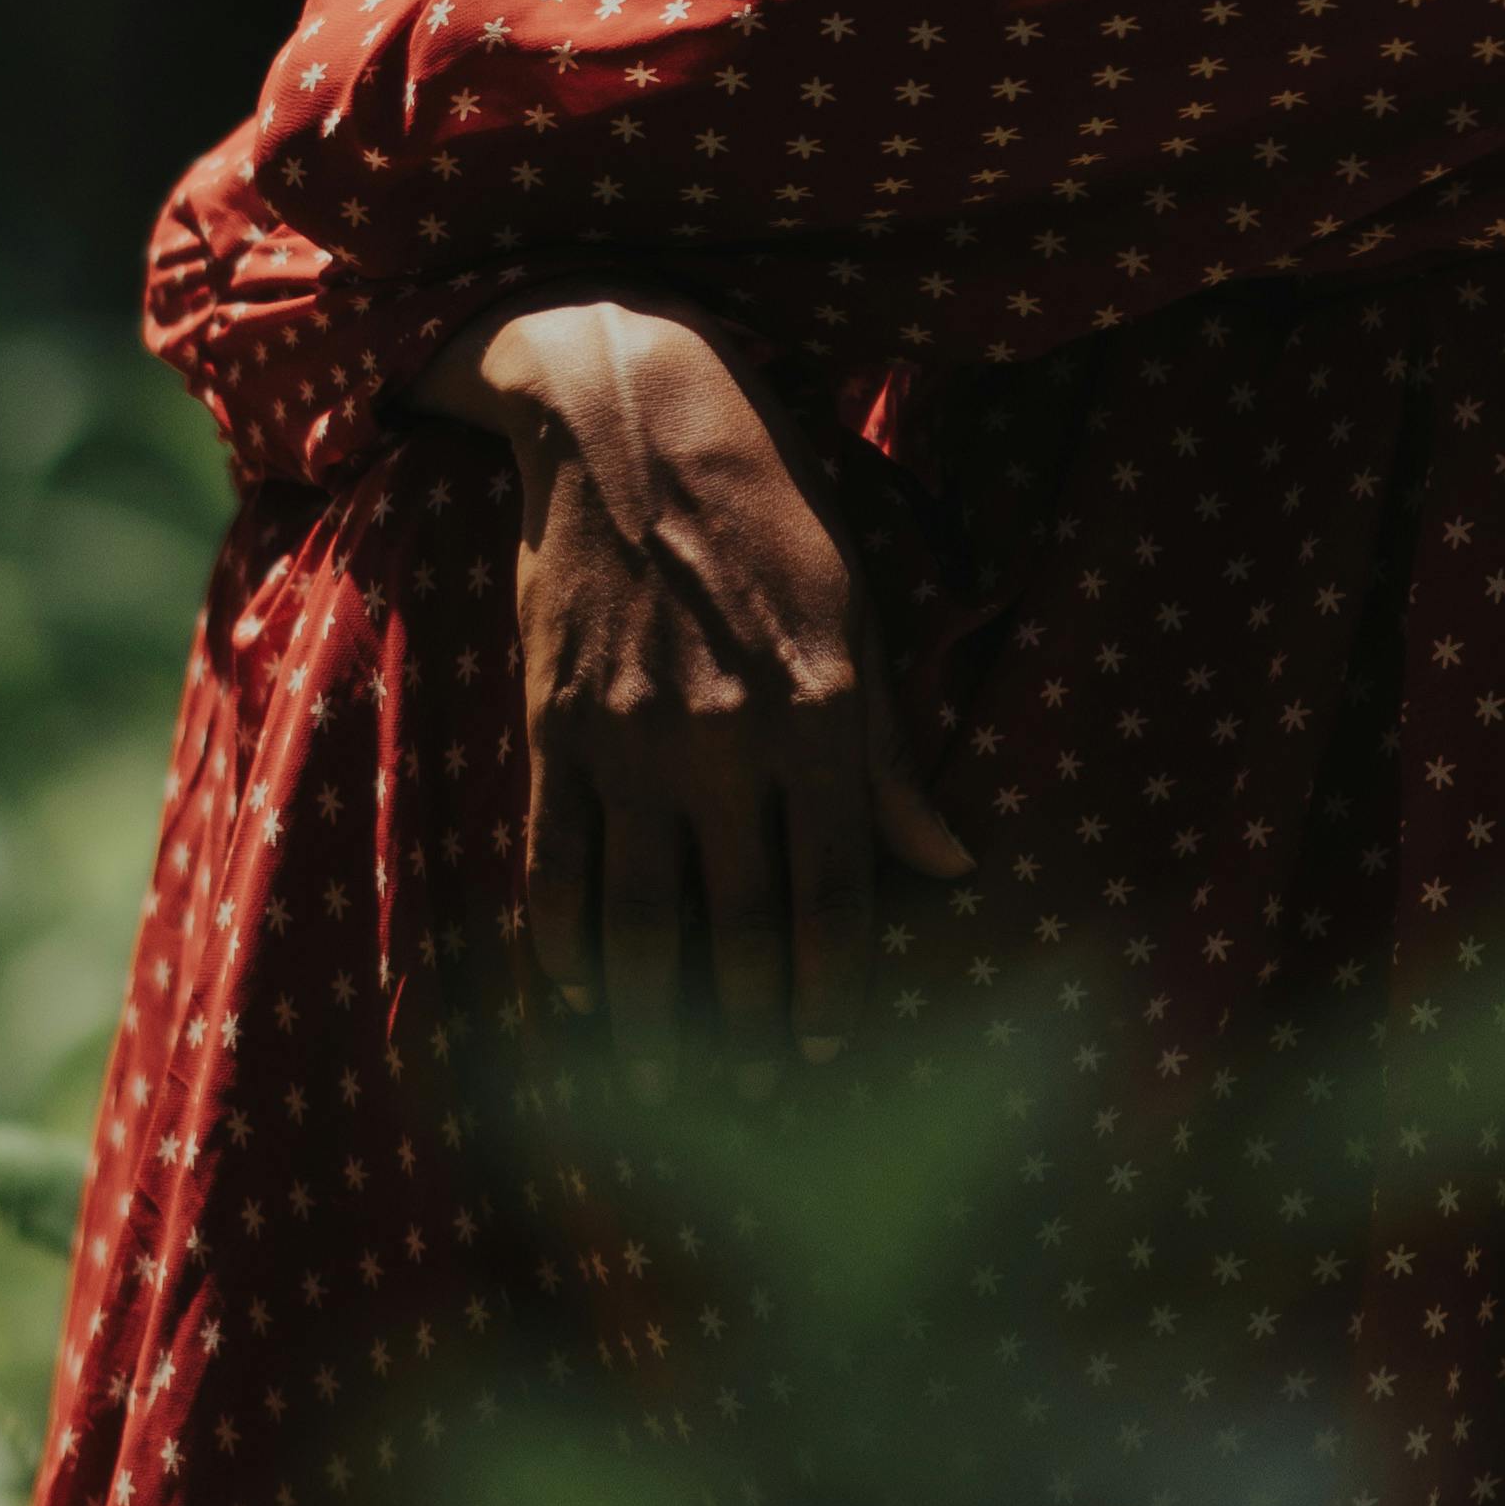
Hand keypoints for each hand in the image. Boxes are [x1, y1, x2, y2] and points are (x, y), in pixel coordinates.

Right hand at [419, 298, 971, 1052]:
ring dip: (652, 1020)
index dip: (833, 987)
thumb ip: (892, 750)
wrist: (630, 411)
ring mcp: (633, 740)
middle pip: (740, 928)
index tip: (831, 1048)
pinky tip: (584, 989)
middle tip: (753, 1094)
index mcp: (823, 709)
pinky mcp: (555, 728)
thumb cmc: (767, 502)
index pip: (837, 892)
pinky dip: (566, 945)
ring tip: (661, 1083)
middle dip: (750, 1028)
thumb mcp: (857, 606)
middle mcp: (730, 739)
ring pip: (641, 924)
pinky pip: (555, 869)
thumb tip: (949, 861)